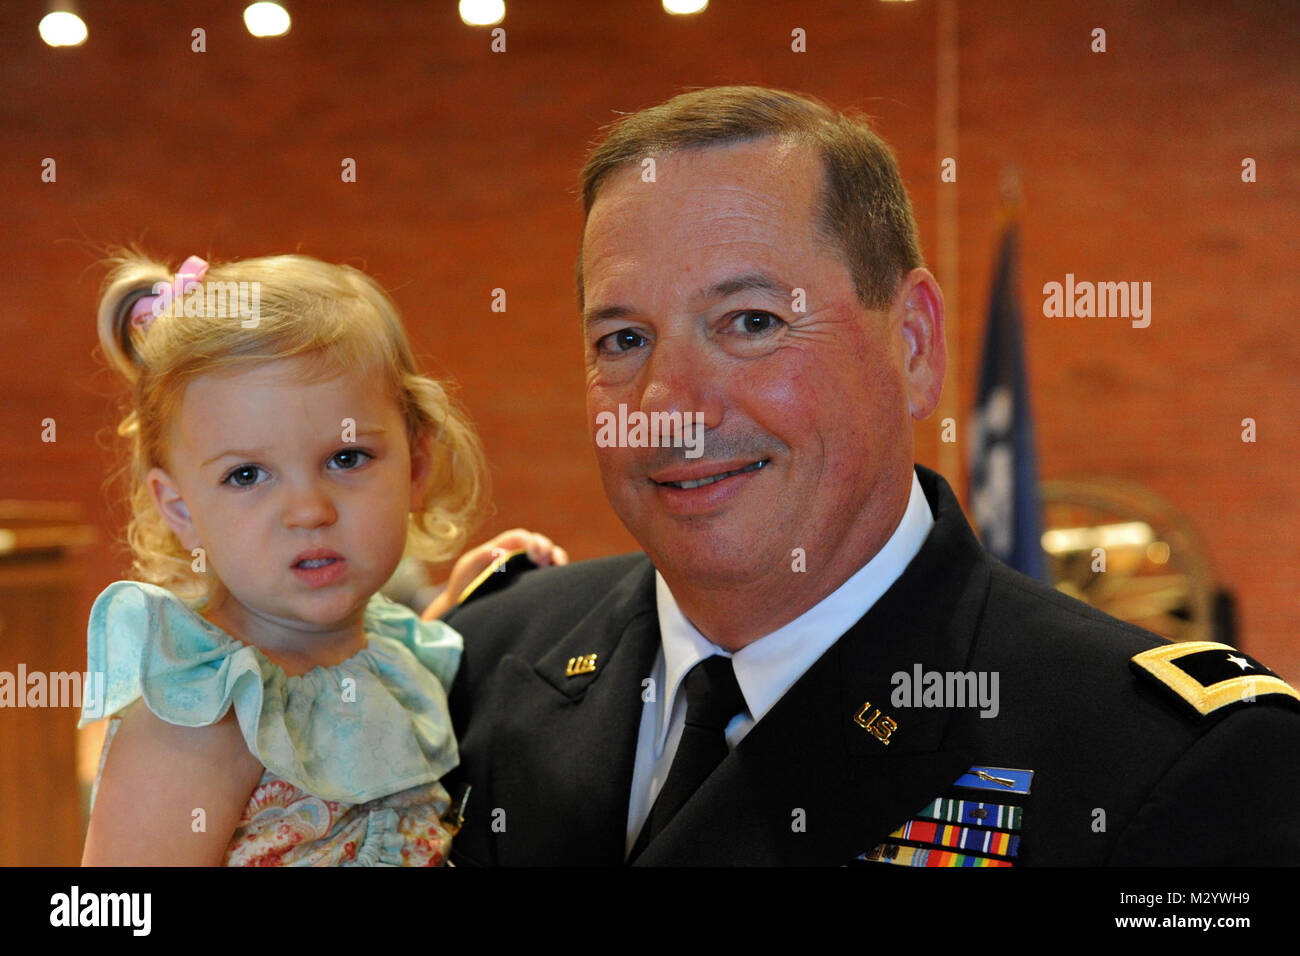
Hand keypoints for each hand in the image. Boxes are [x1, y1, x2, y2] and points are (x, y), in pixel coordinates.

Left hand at [421, 529, 568, 619]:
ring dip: (558, 558)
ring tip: (560, 568)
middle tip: (545, 564)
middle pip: (539, 542)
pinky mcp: (534, 583)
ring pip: (550, 555)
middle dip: (547, 549)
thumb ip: (483, 556)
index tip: (535, 557)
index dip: (530, 542)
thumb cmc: (464, 586)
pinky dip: (560, 573)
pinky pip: (552, 573)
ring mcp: (527, 568)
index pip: (520, 537)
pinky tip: (561, 582)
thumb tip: (505, 552)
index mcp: (501, 547)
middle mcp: (517, 554)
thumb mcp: (468, 568)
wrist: (464, 610)